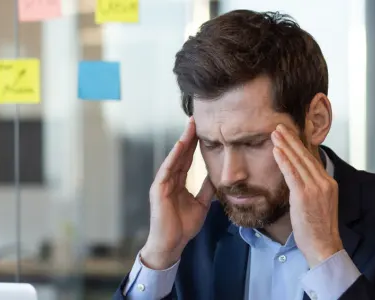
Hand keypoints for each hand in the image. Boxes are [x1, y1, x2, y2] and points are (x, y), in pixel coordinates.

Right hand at [141, 117, 214, 269]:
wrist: (171, 244)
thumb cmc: (183, 226)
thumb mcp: (201, 204)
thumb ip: (206, 189)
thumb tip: (216, 176)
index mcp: (178, 183)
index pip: (187, 159)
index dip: (194, 144)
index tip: (203, 129)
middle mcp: (169, 180)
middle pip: (180, 154)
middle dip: (188, 136)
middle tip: (196, 119)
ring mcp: (162, 183)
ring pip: (174, 158)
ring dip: (182, 142)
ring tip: (190, 126)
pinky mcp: (158, 189)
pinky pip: (167, 169)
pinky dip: (174, 156)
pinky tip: (181, 144)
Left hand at [271, 124, 342, 267]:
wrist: (324, 246)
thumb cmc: (318, 229)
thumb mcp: (319, 204)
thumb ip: (312, 189)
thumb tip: (300, 180)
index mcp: (329, 183)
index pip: (313, 159)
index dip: (301, 144)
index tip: (291, 133)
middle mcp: (324, 183)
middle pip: (306, 156)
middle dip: (292, 139)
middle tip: (280, 127)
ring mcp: (315, 188)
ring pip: (299, 161)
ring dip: (285, 145)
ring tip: (275, 133)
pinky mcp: (304, 196)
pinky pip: (292, 174)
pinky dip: (284, 160)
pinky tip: (276, 150)